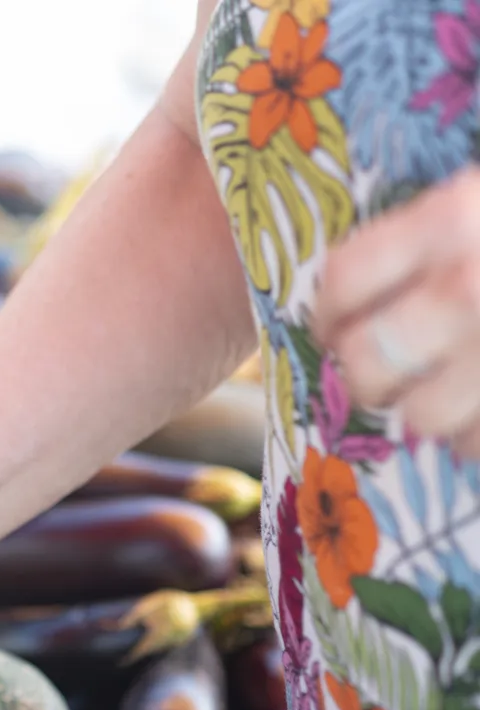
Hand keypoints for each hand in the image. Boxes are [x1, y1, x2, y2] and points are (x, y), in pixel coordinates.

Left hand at [317, 167, 479, 456]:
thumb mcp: (478, 191)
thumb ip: (419, 220)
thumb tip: (321, 226)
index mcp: (452, 216)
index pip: (342, 280)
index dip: (326, 313)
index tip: (327, 328)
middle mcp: (473, 284)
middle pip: (367, 361)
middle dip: (364, 374)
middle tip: (374, 372)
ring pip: (422, 416)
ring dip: (422, 413)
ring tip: (435, 395)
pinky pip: (478, 443)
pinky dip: (474, 437)